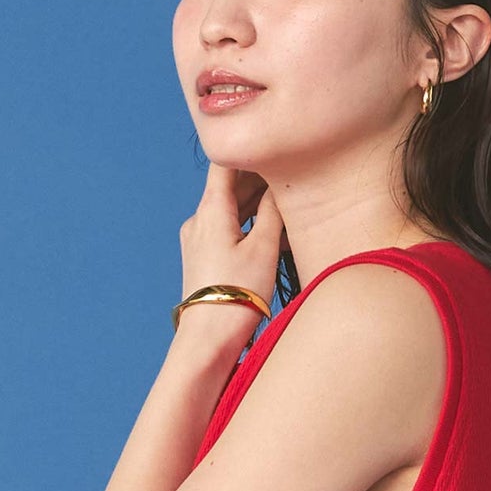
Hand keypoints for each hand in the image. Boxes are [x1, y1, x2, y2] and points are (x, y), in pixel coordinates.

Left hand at [177, 162, 285, 328]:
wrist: (207, 340)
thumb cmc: (237, 296)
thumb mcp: (264, 249)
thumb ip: (273, 211)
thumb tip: (278, 187)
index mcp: (211, 209)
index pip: (227, 162)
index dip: (252, 152)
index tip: (276, 150)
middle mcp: (199, 219)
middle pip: (230, 186)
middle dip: (261, 180)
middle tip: (293, 180)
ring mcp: (198, 239)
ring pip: (231, 209)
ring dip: (258, 206)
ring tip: (288, 211)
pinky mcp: (203, 258)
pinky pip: (227, 231)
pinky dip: (249, 227)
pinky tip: (272, 237)